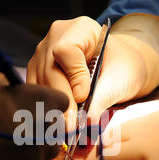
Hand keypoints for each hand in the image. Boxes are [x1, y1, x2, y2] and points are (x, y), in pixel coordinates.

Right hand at [0, 71, 68, 159]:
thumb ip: (14, 89)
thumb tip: (18, 91)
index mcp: (38, 99)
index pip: (60, 102)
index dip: (49, 104)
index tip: (38, 106)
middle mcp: (43, 125)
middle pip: (56, 126)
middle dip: (45, 125)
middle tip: (27, 125)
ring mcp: (36, 149)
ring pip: (50, 148)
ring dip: (39, 145)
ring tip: (19, 142)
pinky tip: (12, 156)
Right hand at [27, 16, 153, 129]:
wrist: (119, 68)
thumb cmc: (123, 67)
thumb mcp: (119, 80)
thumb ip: (102, 98)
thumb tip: (87, 121)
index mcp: (79, 29)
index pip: (66, 51)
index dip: (73, 76)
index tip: (83, 97)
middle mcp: (54, 39)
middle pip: (49, 70)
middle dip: (61, 100)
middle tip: (71, 126)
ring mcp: (42, 56)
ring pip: (39, 84)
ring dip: (51, 108)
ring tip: (65, 130)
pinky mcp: (36, 73)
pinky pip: (36, 93)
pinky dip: (45, 110)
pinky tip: (57, 125)